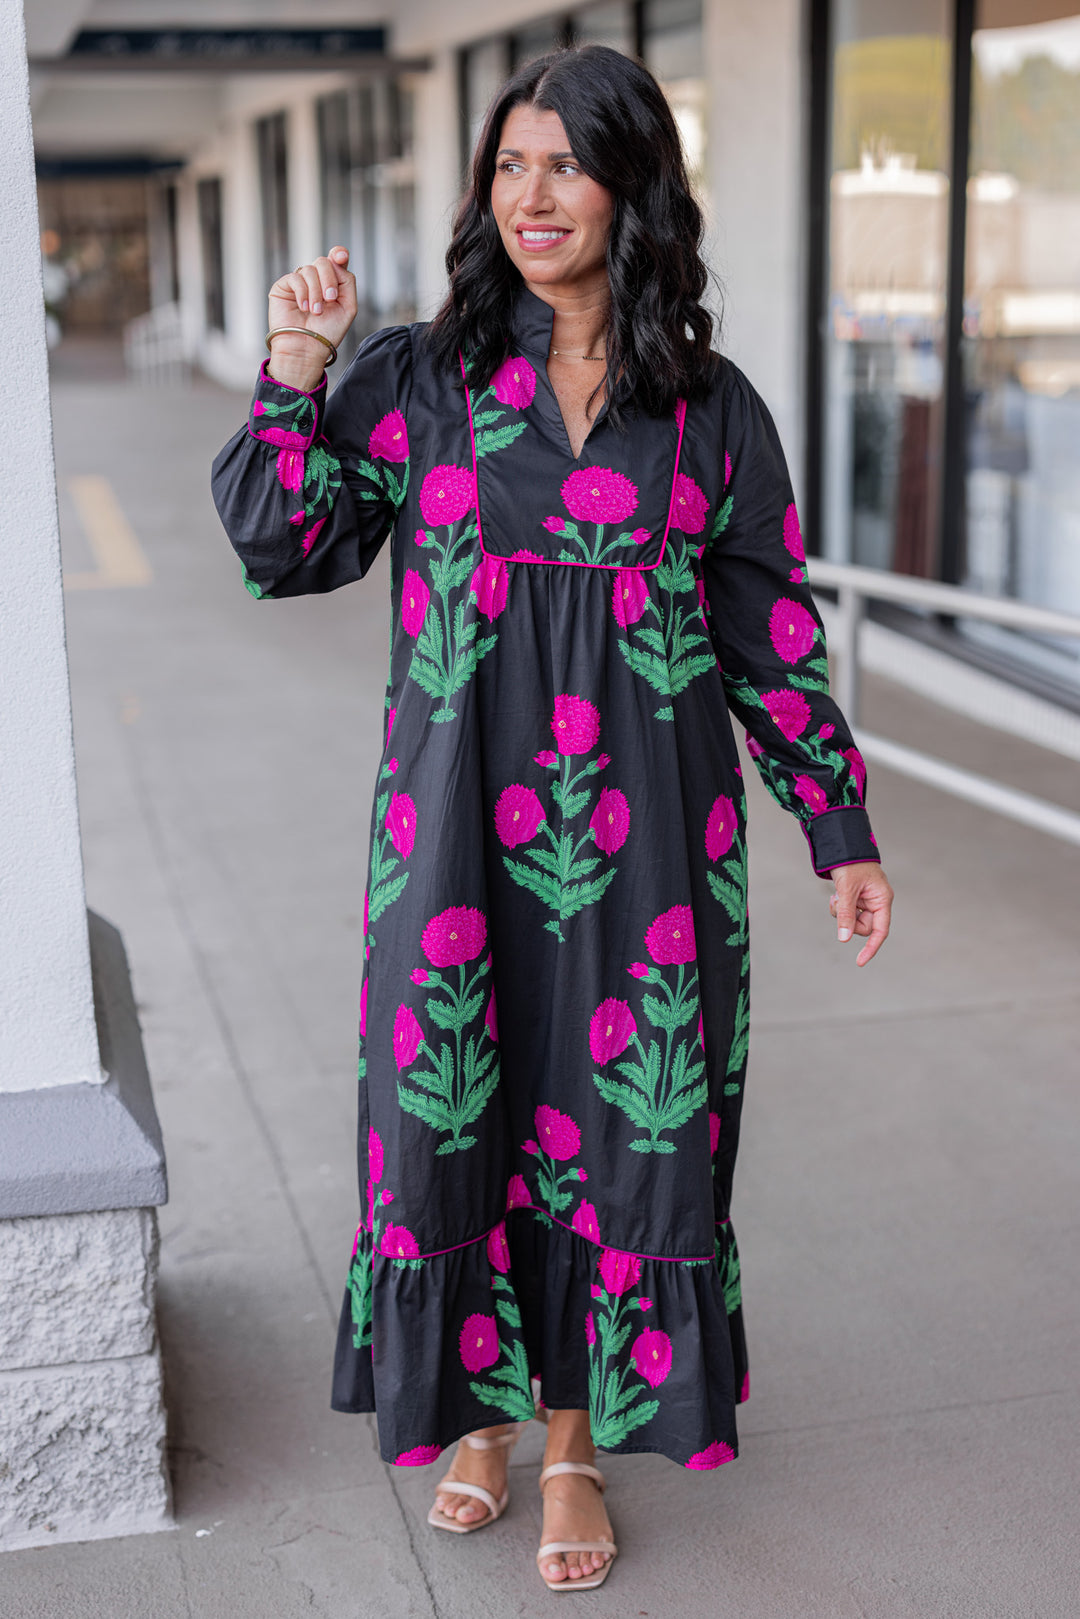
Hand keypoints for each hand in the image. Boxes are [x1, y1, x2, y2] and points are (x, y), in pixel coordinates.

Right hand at [266, 246, 357, 388]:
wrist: (306, 349)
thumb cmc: (327, 332)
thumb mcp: (348, 307)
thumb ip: (347, 281)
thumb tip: (335, 261)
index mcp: (331, 284)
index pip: (335, 260)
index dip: (338, 254)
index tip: (341, 256)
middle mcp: (315, 281)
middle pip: (324, 262)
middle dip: (329, 280)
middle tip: (330, 299)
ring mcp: (299, 282)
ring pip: (310, 270)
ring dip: (316, 292)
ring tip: (315, 312)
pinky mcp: (283, 287)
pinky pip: (295, 278)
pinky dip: (302, 293)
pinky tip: (303, 308)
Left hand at [828, 862, 892, 966]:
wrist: (843, 847)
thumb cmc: (851, 864)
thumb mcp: (847, 890)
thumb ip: (846, 914)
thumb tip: (843, 938)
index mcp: (882, 900)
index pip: (880, 931)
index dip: (871, 947)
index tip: (860, 962)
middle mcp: (877, 902)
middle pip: (863, 927)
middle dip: (849, 921)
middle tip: (840, 904)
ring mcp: (866, 901)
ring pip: (852, 921)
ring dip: (841, 913)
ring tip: (837, 896)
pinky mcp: (856, 899)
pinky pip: (847, 913)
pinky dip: (839, 907)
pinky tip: (836, 894)